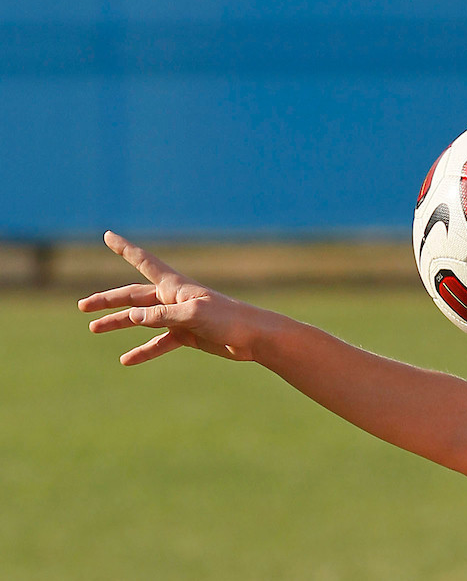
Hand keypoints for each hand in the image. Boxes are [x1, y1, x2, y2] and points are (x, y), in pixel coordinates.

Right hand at [78, 231, 273, 365]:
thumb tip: (131, 316)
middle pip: (134, 296)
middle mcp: (175, 298)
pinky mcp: (188, 335)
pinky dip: (144, 351)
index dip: (125, 249)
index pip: (145, 262)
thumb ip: (162, 315)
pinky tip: (126, 360)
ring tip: (94, 328)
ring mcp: (180, 317)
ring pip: (142, 319)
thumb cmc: (229, 319)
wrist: (255, 338)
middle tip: (82, 306)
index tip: (108, 235)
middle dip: (109, 299)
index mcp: (176, 286)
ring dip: (119, 322)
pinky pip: (160, 343)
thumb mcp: (193, 315)